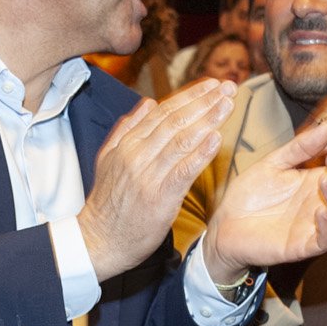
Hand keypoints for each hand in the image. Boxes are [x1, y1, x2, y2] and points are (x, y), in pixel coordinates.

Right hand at [74, 79, 233, 281]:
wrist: (98, 239)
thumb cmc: (108, 202)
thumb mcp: (108, 158)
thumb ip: (127, 128)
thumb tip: (148, 103)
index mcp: (127, 143)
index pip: (163, 111)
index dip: (190, 96)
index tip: (212, 85)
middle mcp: (137, 154)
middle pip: (176, 121)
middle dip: (204, 102)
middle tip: (228, 87)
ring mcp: (147, 175)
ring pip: (181, 140)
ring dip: (208, 120)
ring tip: (228, 104)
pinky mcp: (159, 198)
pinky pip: (183, 171)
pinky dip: (201, 153)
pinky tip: (217, 139)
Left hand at [202, 115, 326, 282]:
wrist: (225, 224)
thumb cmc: (251, 194)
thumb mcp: (274, 163)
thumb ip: (300, 148)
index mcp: (321, 180)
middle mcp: (325, 203)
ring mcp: (317, 226)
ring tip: (325, 180)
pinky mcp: (304, 246)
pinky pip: (326, 240)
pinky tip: (319, 211)